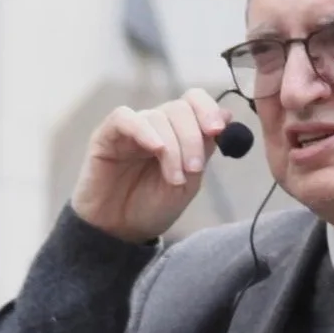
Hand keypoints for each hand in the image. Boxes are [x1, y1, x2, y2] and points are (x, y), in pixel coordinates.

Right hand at [70, 90, 232, 242]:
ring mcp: (131, 129)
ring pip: (157, 117)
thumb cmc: (154, 207)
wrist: (121, 231)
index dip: (208, 109)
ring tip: (174, 178)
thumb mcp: (189, 183)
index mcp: (178, 132)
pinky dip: (144, 130)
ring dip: (173, 147)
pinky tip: (155, 149)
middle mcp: (156, 125)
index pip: (194, 101)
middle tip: (195, 168)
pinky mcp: (106, 136)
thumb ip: (204, 149)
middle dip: (192, 138)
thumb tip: (227, 113)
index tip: (218, 130)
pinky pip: (124, 118)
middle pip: (180, 109)